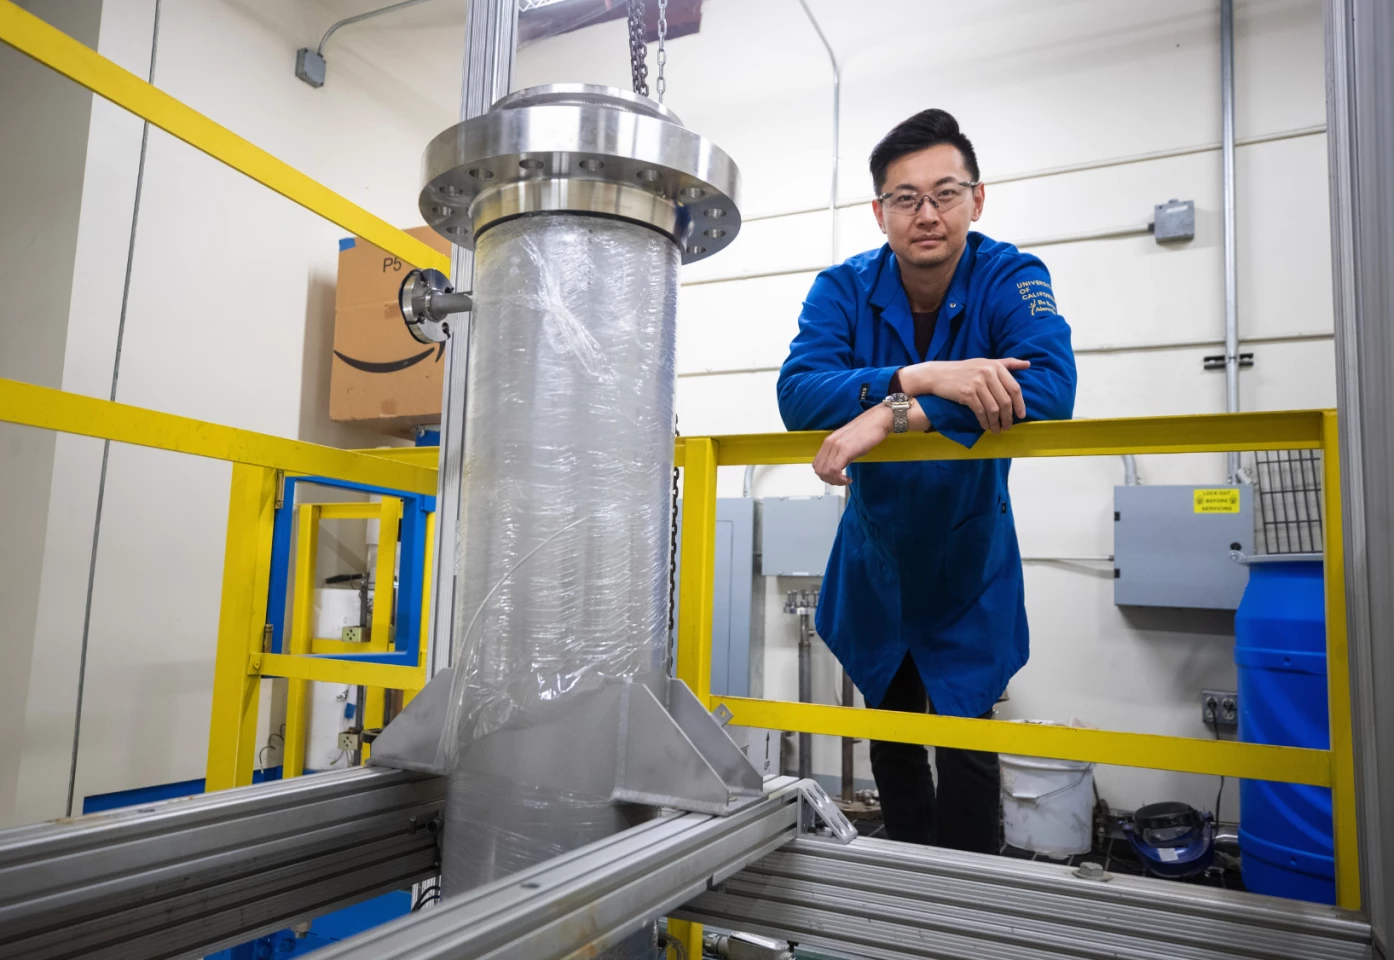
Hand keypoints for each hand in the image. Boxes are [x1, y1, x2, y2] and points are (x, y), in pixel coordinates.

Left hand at [813, 405, 893, 485]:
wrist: (878, 420)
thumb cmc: (867, 430)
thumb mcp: (848, 443)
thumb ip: (840, 454)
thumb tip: (838, 467)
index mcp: (829, 441)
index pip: (816, 464)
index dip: (824, 475)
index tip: (835, 478)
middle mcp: (829, 443)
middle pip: (819, 470)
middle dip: (829, 480)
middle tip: (840, 481)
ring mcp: (836, 446)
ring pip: (825, 472)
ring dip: (835, 481)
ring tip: (845, 481)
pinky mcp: (845, 450)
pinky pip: (835, 470)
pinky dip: (840, 479)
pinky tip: (848, 479)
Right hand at [900, 358, 1029, 432]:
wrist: (937, 374)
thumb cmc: (963, 370)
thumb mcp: (985, 362)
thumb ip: (1007, 363)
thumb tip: (1028, 364)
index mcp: (995, 366)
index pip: (1014, 388)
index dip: (1020, 404)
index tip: (1021, 416)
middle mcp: (988, 373)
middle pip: (1005, 401)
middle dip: (1008, 417)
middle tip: (1007, 426)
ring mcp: (977, 383)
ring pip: (994, 409)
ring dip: (996, 422)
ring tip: (996, 429)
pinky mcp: (967, 393)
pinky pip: (981, 412)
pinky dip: (984, 421)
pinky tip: (985, 426)